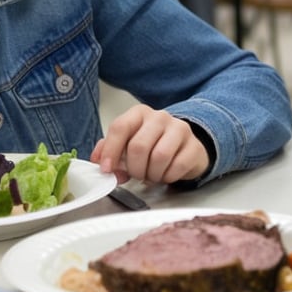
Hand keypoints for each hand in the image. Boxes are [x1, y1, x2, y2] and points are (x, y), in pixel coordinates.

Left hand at [91, 104, 208, 183]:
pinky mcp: (194, 146)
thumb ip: (110, 150)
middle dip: (134, 168)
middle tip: (136, 174)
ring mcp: (179, 129)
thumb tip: (97, 161)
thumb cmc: (153, 145)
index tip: (106, 169)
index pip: (120, 127)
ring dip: (151, 174)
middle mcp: (159, 117)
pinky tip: (166, 174)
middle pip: (139, 146)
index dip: (111, 151)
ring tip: (151, 174)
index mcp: (139, 113)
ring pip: (159, 157)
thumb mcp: (128, 143)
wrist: (184, 147)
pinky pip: (177, 167)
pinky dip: (167, 177)